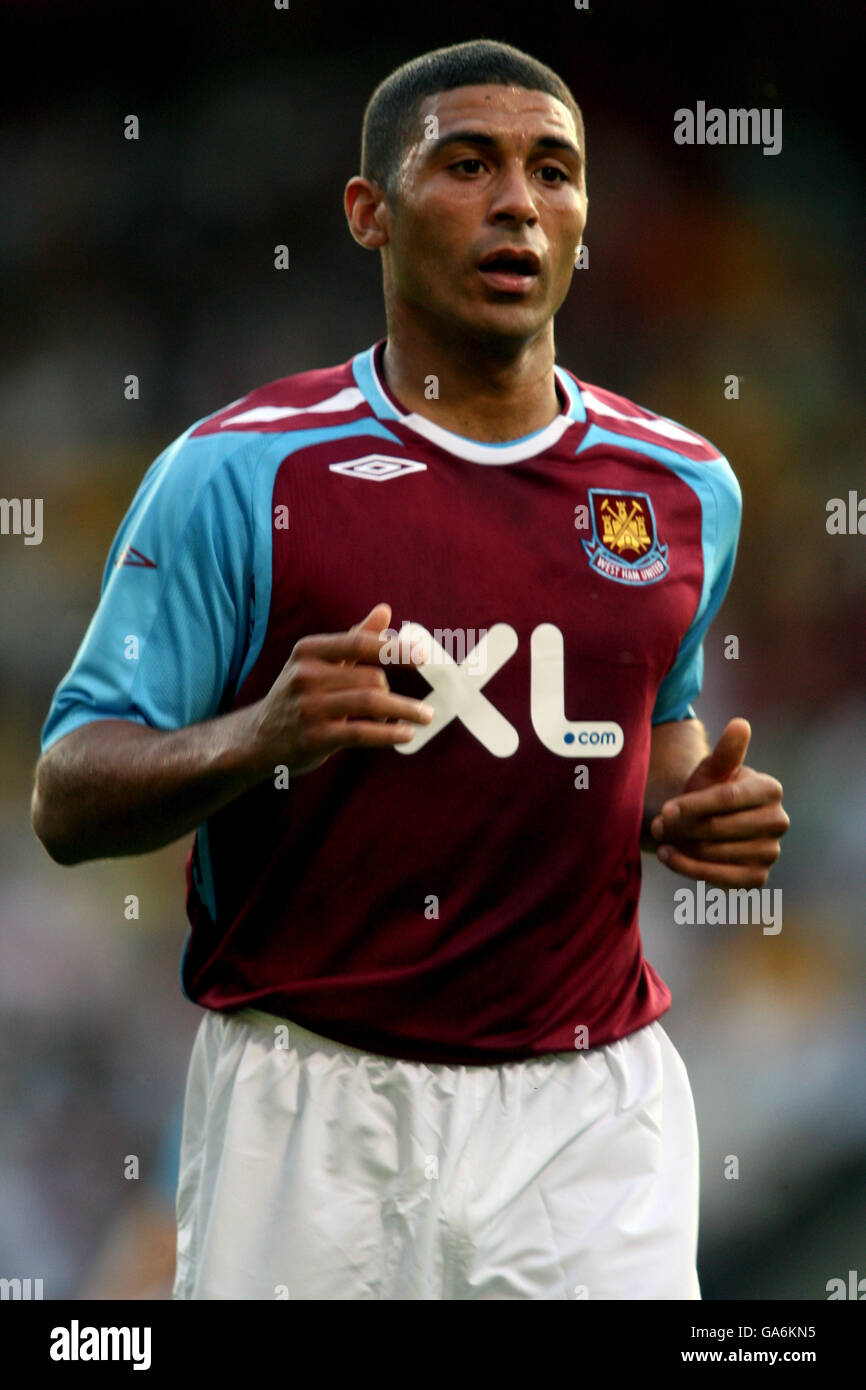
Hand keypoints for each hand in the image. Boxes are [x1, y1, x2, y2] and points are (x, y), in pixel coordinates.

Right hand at [249, 603, 433, 775]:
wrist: (258, 740)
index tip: (423, 655)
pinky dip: (390, 733)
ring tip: (425, 716)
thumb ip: (354, 638)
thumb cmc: (298, 696)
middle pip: (371, 676)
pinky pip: (363, 732)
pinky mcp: (315, 738)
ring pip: (371, 702)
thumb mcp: (318, 663)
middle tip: (407, 705)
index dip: (394, 648)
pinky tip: (407, 734)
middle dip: (393, 692)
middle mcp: (305, 675)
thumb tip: (385, 610)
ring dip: (404, 710)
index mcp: (308, 651)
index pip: (358, 642)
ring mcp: (309, 707)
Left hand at [649, 718, 789, 886]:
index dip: (694, 804)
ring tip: (663, 835)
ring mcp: (771, 852)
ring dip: (681, 846)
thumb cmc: (709, 788)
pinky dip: (688, 868)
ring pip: (714, 852)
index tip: (665, 809)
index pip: (727, 798)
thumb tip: (740, 724)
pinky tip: (668, 855)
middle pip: (718, 827)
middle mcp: (778, 822)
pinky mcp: (757, 878)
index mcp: (770, 789)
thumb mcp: (713, 769)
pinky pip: (719, 877)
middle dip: (683, 826)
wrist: (706, 821)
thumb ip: (726, 750)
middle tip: (658, 824)